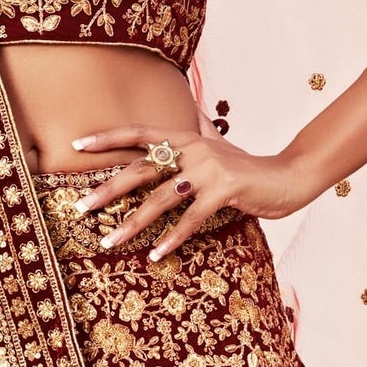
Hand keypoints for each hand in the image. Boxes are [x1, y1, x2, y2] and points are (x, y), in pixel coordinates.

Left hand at [66, 127, 313, 260]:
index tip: (77, 144)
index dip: (109, 137)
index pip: (140, 133)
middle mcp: (194, 149)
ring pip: (161, 198)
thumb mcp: (219, 148)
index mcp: (187, 138)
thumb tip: (189, 112)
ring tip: (110, 241)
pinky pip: (191, 218)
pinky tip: (155, 254)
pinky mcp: (226, 189)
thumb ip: (199, 132)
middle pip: (142, 168)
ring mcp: (210, 169)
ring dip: (133, 223)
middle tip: (81, 207)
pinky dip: (172, 238)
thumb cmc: (249, 169)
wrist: (289, 177)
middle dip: (108, 189)